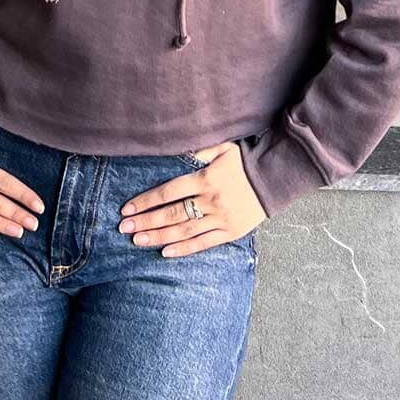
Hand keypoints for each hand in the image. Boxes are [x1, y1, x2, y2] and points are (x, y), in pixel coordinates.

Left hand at [118, 142, 266, 255]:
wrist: (276, 178)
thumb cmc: (245, 161)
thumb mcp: (223, 148)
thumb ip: (199, 151)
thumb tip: (176, 154)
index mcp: (206, 179)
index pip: (169, 192)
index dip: (146, 201)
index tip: (127, 208)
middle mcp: (211, 200)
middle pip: (172, 214)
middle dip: (146, 221)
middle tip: (124, 228)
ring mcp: (221, 218)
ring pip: (185, 230)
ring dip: (159, 236)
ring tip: (137, 240)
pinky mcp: (231, 232)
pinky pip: (204, 243)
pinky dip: (184, 249)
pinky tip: (165, 252)